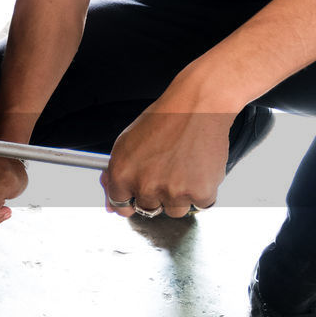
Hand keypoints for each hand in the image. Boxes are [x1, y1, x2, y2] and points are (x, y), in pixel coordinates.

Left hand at [101, 101, 233, 218]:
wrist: (198, 105)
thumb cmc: (165, 118)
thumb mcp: (126, 142)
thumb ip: (114, 176)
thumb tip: (111, 207)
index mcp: (122, 174)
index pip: (121, 206)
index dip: (131, 201)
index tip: (139, 198)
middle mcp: (145, 185)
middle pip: (149, 209)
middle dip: (157, 195)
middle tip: (167, 171)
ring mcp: (173, 192)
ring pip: (175, 210)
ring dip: (181, 196)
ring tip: (185, 168)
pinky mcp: (200, 192)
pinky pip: (201, 204)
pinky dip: (204, 190)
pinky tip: (199, 168)